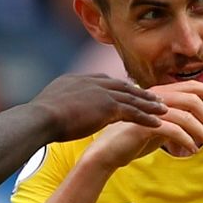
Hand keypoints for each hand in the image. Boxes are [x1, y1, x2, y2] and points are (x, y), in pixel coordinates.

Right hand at [32, 74, 165, 140]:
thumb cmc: (38, 118)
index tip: (129, 91)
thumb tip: (52, 109)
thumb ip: (58, 103)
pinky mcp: (108, 107)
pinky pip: (133, 112)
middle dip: (139, 92)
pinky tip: (159, 123)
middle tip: (154, 96)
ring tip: (164, 109)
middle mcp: (93, 83)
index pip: (103, 81)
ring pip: (132, 98)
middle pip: (122, 86)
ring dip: (149, 104)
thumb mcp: (48, 104)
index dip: (118, 87)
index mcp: (78, 80)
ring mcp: (102, 93)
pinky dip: (147, 117)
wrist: (40, 118)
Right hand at [82, 79, 202, 164]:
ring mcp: (148, 111)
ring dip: (202, 132)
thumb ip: (175, 126)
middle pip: (191, 98)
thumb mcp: (158, 130)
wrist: (107, 153)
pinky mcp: (143, 126)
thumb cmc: (132, 142)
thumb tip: (198, 135)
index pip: (189, 86)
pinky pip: (174, 131)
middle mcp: (154, 99)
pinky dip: (187, 140)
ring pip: (186, 116)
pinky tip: (191, 151)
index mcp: (158, 95)